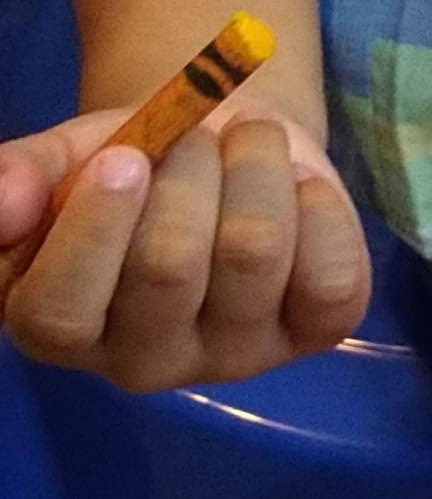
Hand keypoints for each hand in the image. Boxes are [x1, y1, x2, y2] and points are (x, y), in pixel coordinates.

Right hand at [0, 99, 371, 389]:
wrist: (226, 148)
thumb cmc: (133, 163)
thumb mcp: (66, 157)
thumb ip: (23, 175)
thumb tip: (4, 203)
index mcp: (59, 327)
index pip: (61, 310)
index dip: (94, 228)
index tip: (123, 158)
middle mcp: (144, 362)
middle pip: (167, 265)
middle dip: (186, 169)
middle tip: (194, 136)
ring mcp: (236, 357)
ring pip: (255, 252)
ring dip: (255, 167)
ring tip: (246, 146)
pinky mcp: (316, 334)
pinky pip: (332, 272)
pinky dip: (320, 203)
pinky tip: (297, 191)